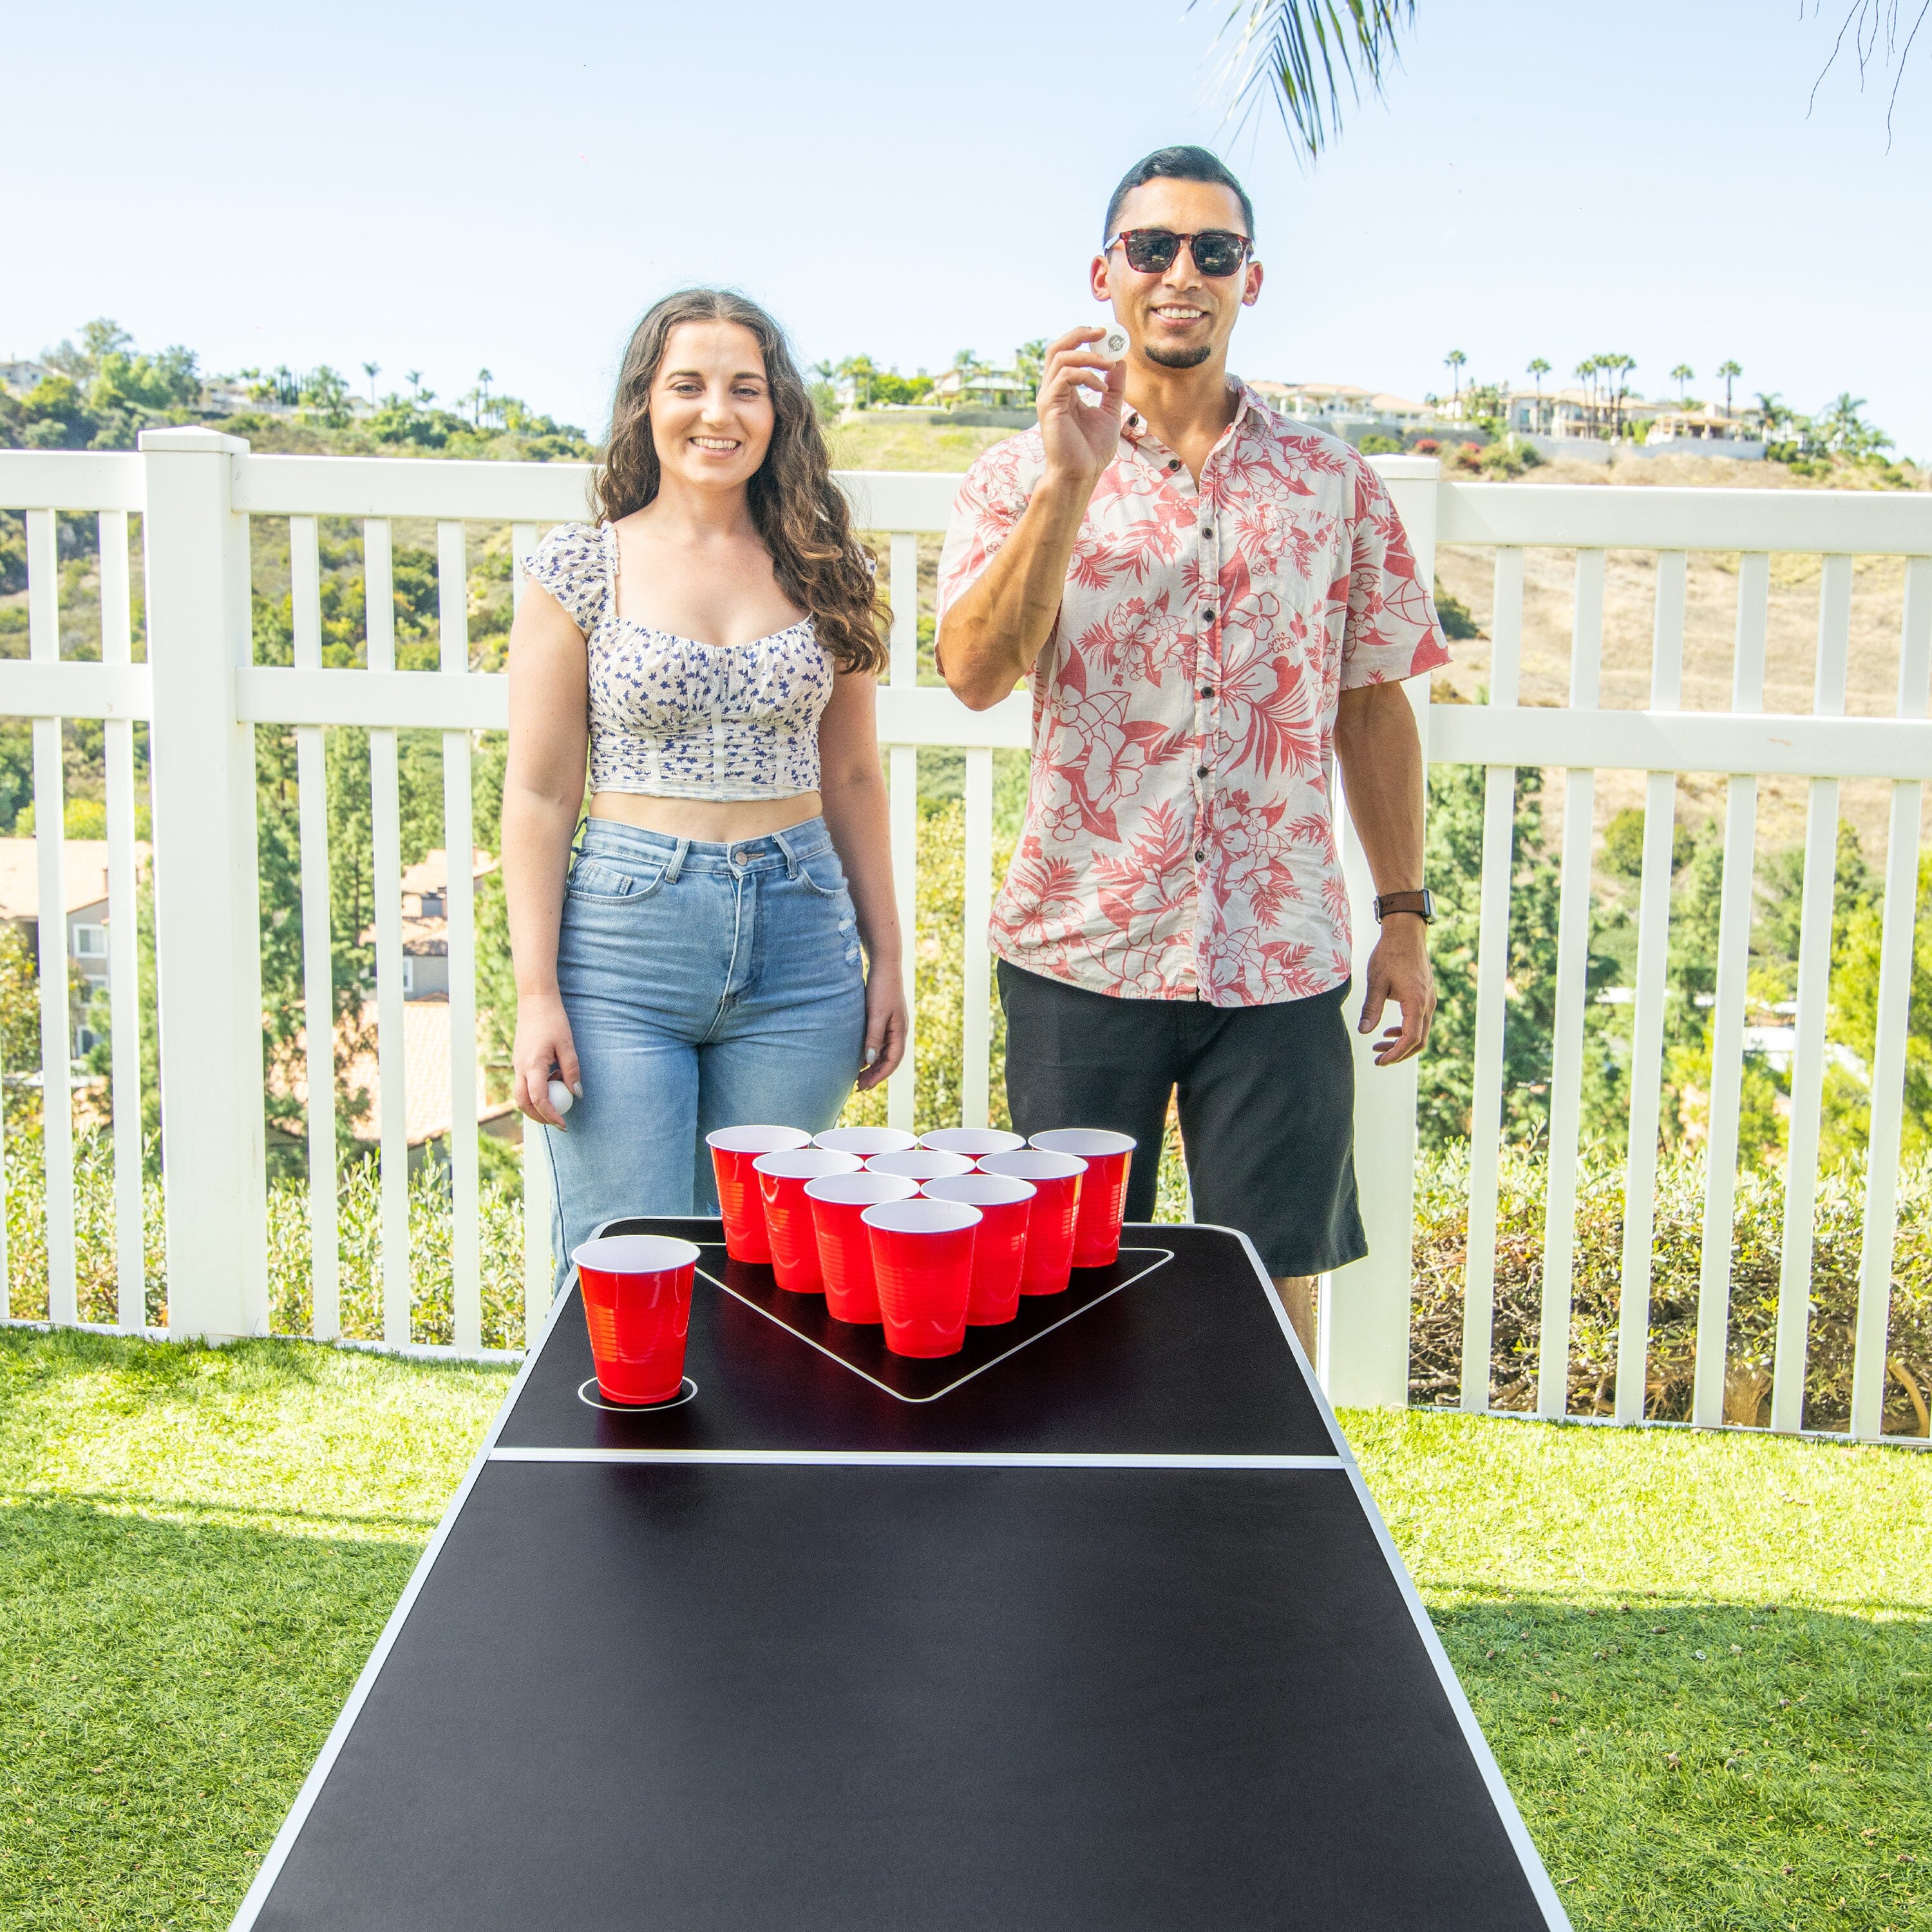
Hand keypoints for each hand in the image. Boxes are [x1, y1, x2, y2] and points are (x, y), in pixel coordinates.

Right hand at [513, 990, 580, 1128]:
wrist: (535, 1001)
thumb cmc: (553, 1021)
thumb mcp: (567, 1045)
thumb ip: (572, 1071)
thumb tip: (576, 1094)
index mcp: (532, 1065)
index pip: (538, 1100)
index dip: (551, 1116)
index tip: (563, 1125)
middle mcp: (520, 1068)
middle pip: (523, 1103)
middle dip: (539, 1117)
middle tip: (557, 1123)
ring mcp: (517, 1064)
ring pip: (521, 1095)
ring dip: (536, 1105)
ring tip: (558, 1101)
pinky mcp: (518, 1061)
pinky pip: (524, 1083)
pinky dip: (536, 1090)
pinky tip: (554, 1080)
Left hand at [856, 967, 907, 1091]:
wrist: (885, 966)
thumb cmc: (881, 989)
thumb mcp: (876, 1015)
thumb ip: (874, 1038)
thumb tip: (870, 1061)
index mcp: (900, 1031)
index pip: (893, 1061)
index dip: (879, 1075)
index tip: (865, 1085)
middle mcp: (899, 1031)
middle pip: (889, 1059)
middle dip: (875, 1075)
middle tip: (859, 1087)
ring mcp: (893, 1025)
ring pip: (885, 1052)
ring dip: (873, 1066)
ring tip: (859, 1077)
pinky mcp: (885, 1019)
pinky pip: (880, 1043)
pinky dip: (872, 1053)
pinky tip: (861, 1057)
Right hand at [1035, 327, 1127, 491]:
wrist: (1082, 474)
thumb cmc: (1092, 449)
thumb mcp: (1110, 412)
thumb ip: (1113, 388)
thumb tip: (1120, 363)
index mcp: (1064, 390)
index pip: (1069, 353)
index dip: (1086, 339)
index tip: (1109, 336)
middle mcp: (1052, 390)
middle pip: (1058, 347)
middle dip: (1081, 334)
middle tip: (1104, 332)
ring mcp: (1048, 397)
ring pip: (1061, 356)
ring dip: (1089, 355)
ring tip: (1109, 365)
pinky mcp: (1048, 406)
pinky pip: (1065, 376)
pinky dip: (1087, 376)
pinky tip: (1102, 389)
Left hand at [1359, 918, 1434, 1066]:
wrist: (1406, 933)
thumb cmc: (1389, 954)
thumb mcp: (1376, 982)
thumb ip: (1371, 1008)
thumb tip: (1364, 1032)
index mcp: (1416, 1002)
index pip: (1411, 1038)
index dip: (1396, 1054)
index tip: (1380, 1061)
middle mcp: (1427, 1004)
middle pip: (1419, 1041)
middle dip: (1399, 1053)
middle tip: (1378, 1058)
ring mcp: (1429, 1000)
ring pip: (1421, 1032)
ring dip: (1401, 1042)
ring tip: (1379, 1045)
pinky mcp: (1426, 996)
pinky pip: (1420, 1021)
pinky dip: (1406, 1030)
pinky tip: (1389, 1030)